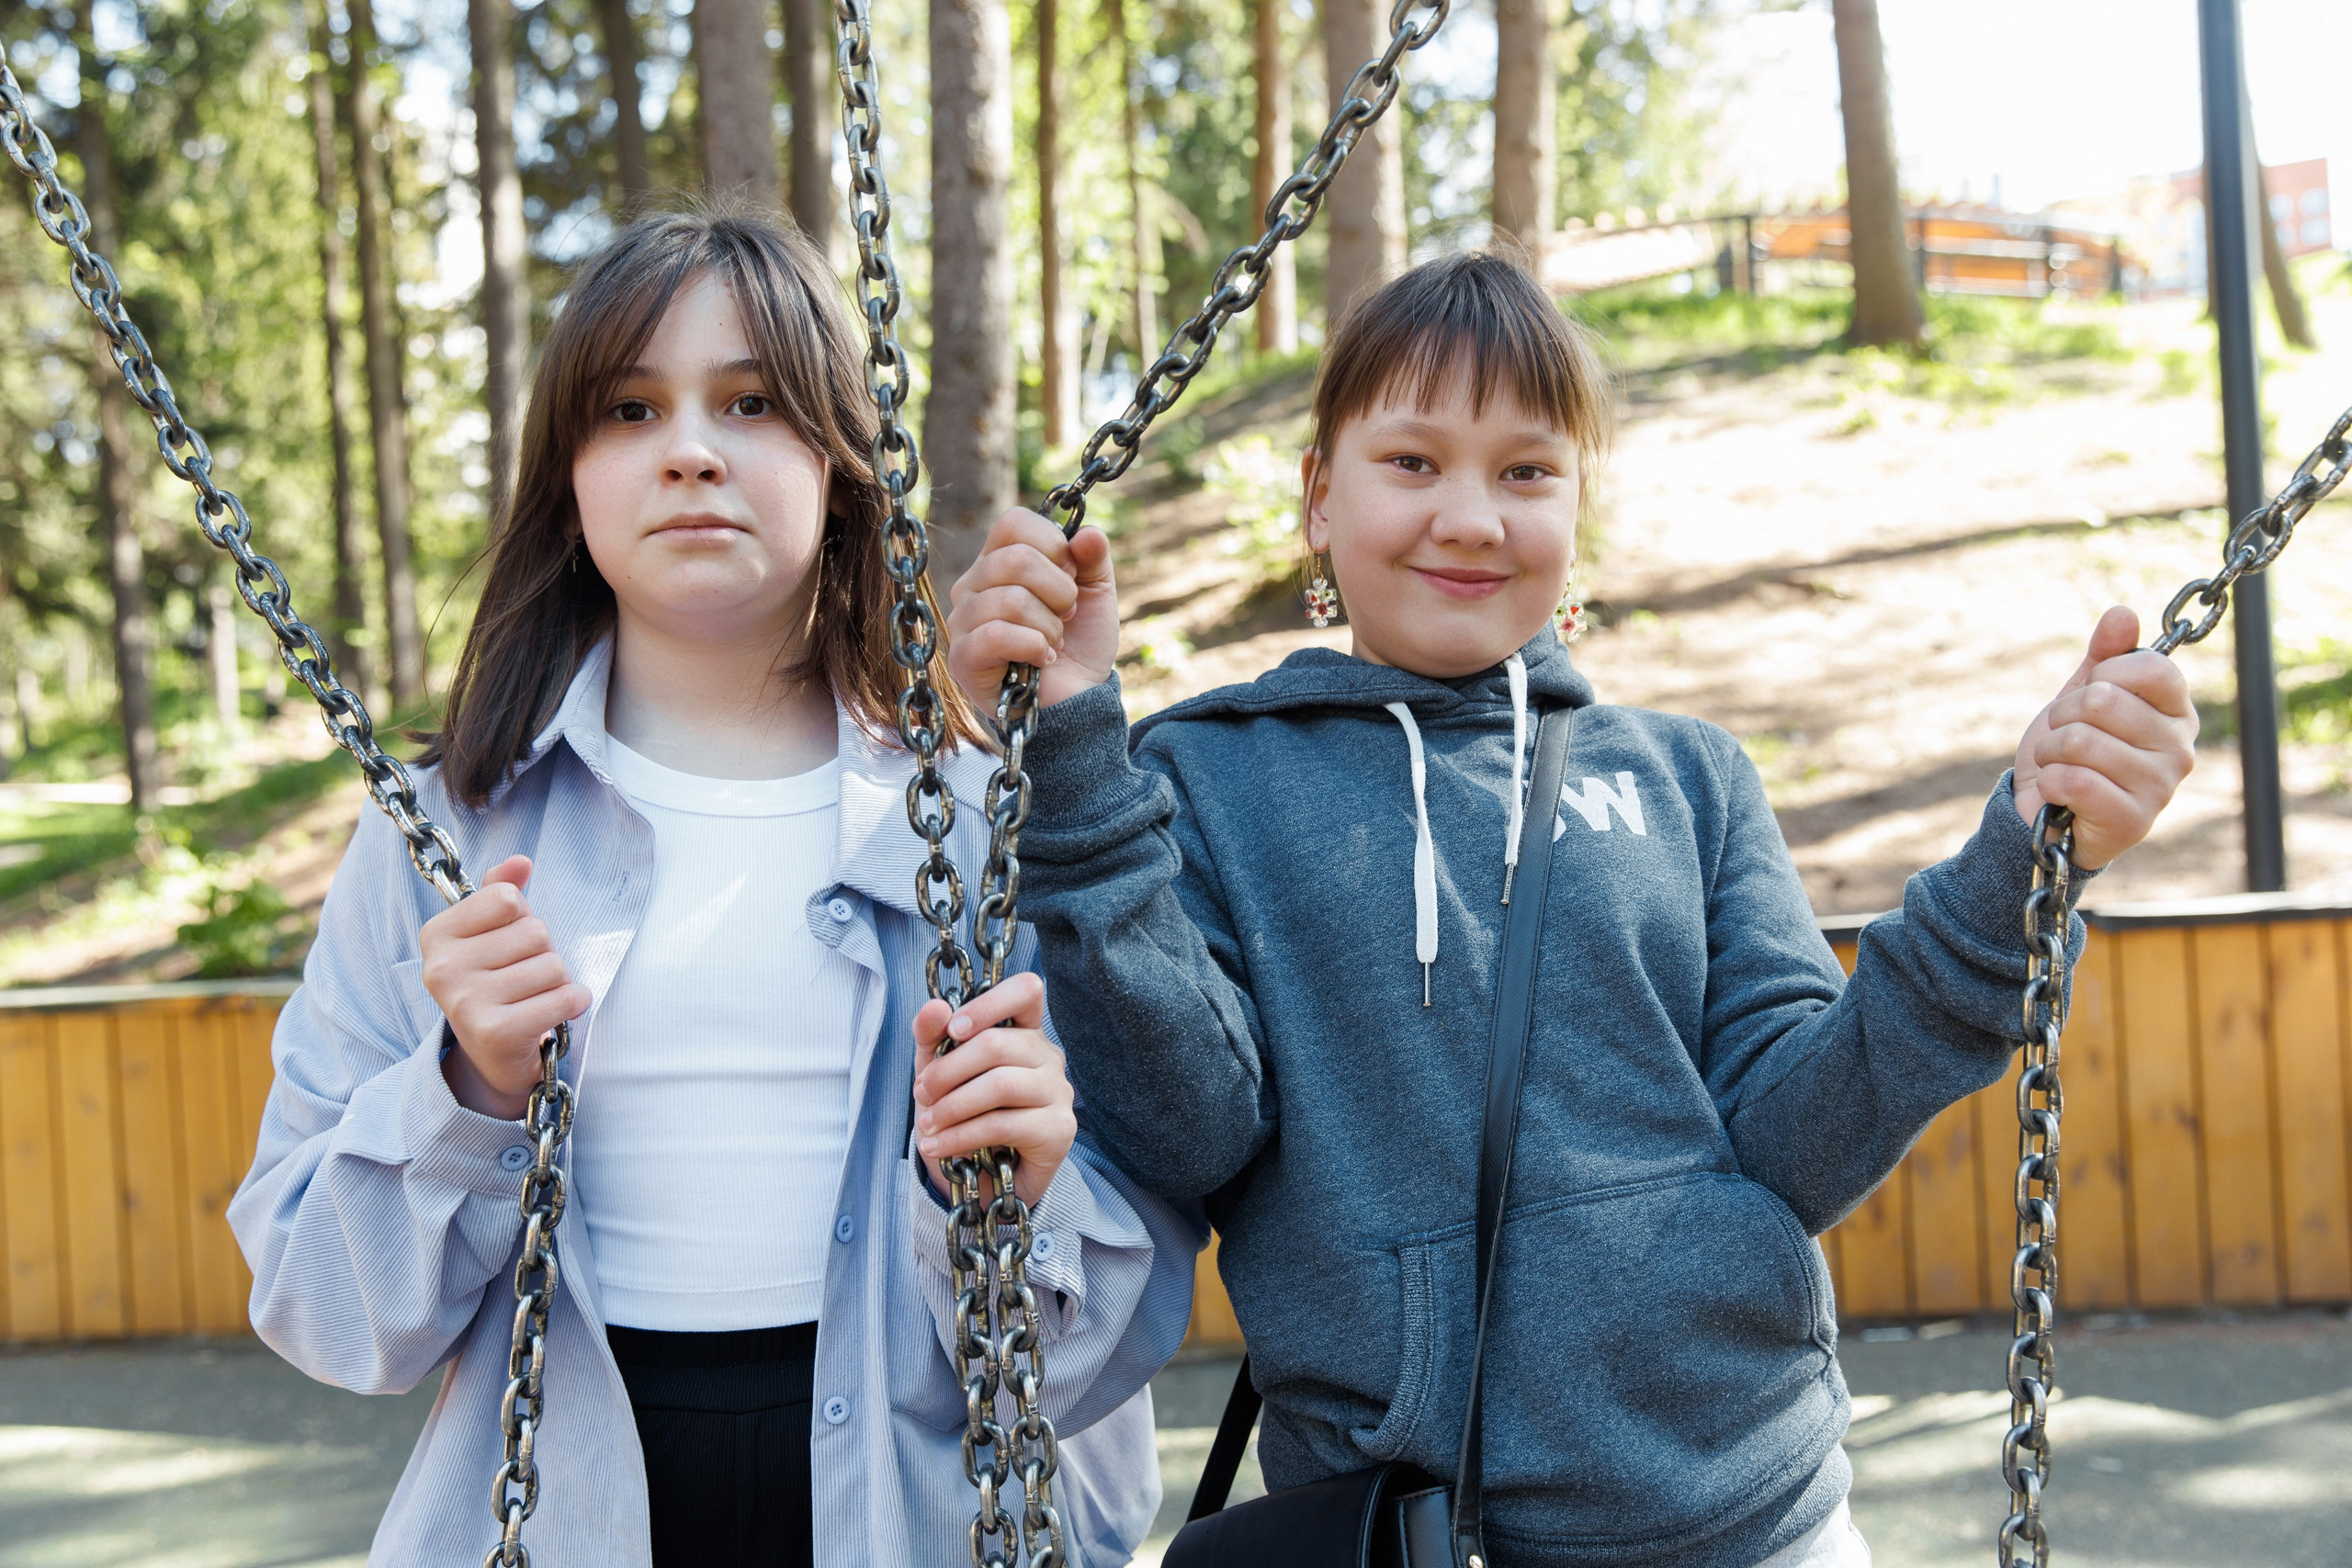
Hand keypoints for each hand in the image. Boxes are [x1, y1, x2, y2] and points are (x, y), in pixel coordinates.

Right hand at [421, 855, 590, 1118]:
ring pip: (552, 964)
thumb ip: (501, 892)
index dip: (523, 917)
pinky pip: (563, 997)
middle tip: (525, 977)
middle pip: (535, 932)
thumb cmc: (497, 981)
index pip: (507, 898)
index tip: (508, 945)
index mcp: (436, 935)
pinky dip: (574, 1002)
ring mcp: (464, 1002)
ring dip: (557, 981)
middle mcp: (441, 968)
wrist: (493, 1054)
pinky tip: (558, 1011)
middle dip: (543, 953)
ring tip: (534, 996)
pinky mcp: (494, 1032)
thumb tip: (520, 862)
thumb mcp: (492, 933)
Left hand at [911, 972, 1076, 1209]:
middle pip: (999, 1044)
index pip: (1026, 991)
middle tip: (921, 1094)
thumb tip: (935, 1008)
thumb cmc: (962, 1114)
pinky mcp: (1059, 1130)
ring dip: (952, 1107)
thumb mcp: (937, 1072)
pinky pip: (1005, 1124)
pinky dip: (961, 1136)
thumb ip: (932, 1037)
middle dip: (947, 1070)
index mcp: (1024, 1031)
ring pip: (1001, 1085)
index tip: (954, 1030)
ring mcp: (1059, 1092)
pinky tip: (938, 1147)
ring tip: (926, 1126)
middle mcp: (1049, 1056)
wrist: (981, 1176)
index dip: (989, 1004)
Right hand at [946, 508, 1118, 708]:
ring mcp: (963, 621)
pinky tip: (1042, 660)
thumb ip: (1093, 558)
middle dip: (1060, 592)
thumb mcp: (1096, 593)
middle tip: (1065, 615)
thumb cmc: (1079, 642)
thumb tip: (1088, 534)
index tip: (1070, 576)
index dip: (1053, 545)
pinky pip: (997, 635)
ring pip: (1011, 600)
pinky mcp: (962, 657)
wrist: (1077, 698)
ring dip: (1050, 626)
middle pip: (1017, 559)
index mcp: (998, 559)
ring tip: (1054, 642)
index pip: (1014, 523)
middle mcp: (972, 585)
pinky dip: (1034, 647)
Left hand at [2012, 606, 2197, 869]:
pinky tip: (2059, 792)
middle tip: (2064, 740)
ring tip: (2061, 766)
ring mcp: (2162, 787)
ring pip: (2081, 740)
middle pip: (2102, 701)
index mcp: (2176, 711)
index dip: (2101, 676)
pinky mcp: (2134, 821)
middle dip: (2063, 718)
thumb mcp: (2081, 695)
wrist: (2043, 812)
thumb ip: (2105, 655)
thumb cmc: (2069, 751)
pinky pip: (2074, 780)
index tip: (2089, 699)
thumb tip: (2122, 613)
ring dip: (2052, 751)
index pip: (2148, 667)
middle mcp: (2180, 748)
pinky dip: (2049, 782)